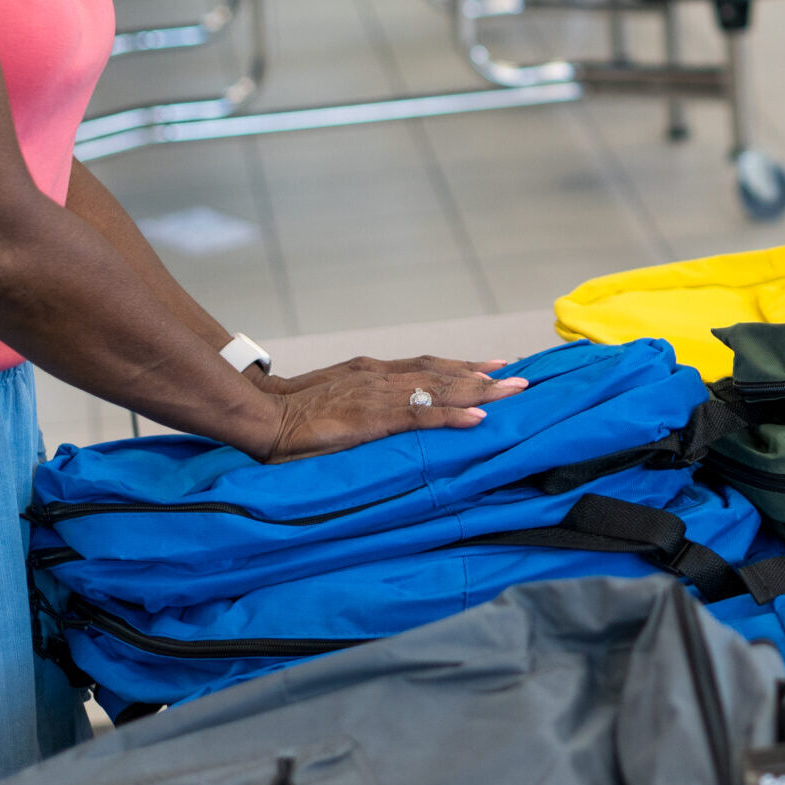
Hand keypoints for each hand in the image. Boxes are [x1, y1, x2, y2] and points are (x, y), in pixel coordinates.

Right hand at [253, 353, 508, 395]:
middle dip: (486, 376)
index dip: (466, 367)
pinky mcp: (373, 418)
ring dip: (481, 391)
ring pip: (442, 389)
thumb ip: (364, 401)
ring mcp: (380, 394)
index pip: (431, 366)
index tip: (497, 366)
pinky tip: (479, 419)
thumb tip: (386, 412)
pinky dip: (453, 416)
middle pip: (445, 373)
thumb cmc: (293, 411)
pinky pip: (421, 416)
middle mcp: (384, 376)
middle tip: (523, 379)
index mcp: (375, 371)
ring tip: (515, 393)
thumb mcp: (336, 397)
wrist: (261, 415)